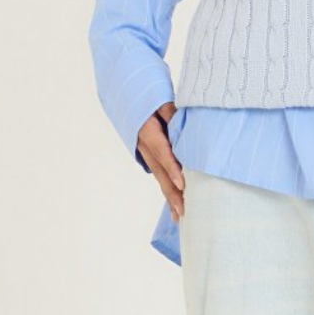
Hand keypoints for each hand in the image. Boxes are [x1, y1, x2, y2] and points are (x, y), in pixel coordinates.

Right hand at [136, 101, 186, 218]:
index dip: (172, 168)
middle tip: (184, 210)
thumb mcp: (158, 100)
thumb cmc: (148, 97)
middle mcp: (144, 146)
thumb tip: (182, 122)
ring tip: (180, 217)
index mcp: (147, 131)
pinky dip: (168, 191)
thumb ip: (170, 112)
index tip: (183, 183)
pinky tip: (175, 208)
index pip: (161, 151)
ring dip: (170, 198)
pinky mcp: (150, 158)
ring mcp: (146, 154)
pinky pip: (160, 176)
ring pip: (160, 178)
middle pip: (160, 172)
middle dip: (172, 192)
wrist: (128, 97)